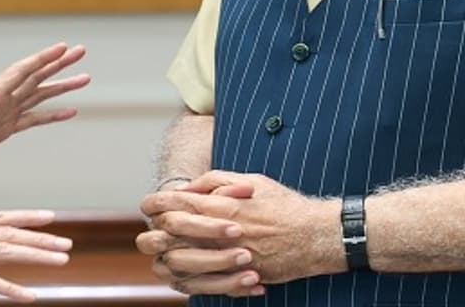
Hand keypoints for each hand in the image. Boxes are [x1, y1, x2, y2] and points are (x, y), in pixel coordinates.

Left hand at [0, 43, 88, 175]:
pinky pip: (34, 119)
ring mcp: (5, 114)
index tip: (63, 47)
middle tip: (81, 51)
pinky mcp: (5, 129)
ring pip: (40, 95)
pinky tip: (70, 111)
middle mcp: (1, 99)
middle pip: (36, 77)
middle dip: (59, 64)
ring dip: (62, 86)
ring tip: (85, 78)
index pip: (22, 71)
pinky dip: (53, 114)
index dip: (43, 59)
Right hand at [0, 188, 72, 300]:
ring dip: (35, 255)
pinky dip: (9, 288)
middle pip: (10, 233)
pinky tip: (29, 296)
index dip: (27, 217)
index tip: (51, 217)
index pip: (1, 217)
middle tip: (67, 244)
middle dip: (41, 238)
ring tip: (60, 261)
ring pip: (5, 251)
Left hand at [141, 171, 340, 285]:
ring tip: (165, 253)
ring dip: (167, 257)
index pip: (173, 203)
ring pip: (179, 262)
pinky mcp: (236, 277)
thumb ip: (215, 181)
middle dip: (154, 231)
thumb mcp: (250, 180)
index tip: (149, 204)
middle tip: (153, 229)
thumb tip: (188, 188)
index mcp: (220, 205)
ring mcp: (226, 257)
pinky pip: (202, 283)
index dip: (155, 203)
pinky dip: (190, 279)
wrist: (315, 235)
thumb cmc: (284, 205)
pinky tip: (187, 273)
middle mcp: (218, 232)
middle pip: (168, 234)